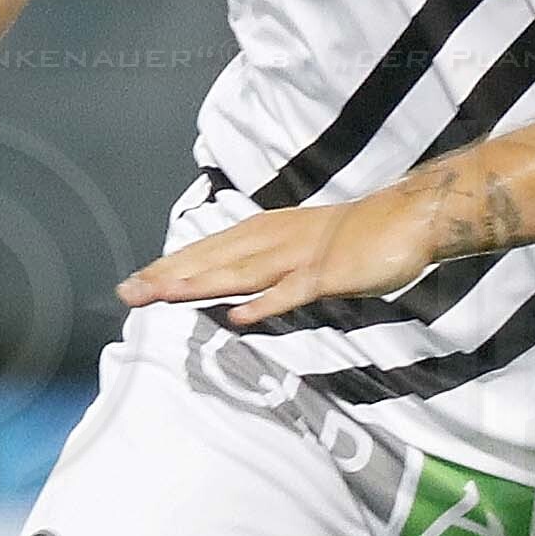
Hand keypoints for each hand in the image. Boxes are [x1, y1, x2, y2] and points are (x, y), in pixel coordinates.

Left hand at [116, 185, 452, 328]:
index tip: (133, 283)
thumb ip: (267, 268)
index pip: (207, 251)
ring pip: (241, 273)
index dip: (169, 266)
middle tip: (128, 292)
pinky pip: (292, 291)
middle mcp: (274, 240)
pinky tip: (237, 317)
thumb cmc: (354, 236)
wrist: (407, 217)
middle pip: (213, 259)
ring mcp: (300, 256)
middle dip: (168, 275)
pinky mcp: (328, 273)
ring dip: (200, 284)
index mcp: (264, 233)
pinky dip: (265, 304)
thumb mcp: (300, 248)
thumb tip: (234, 294)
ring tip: (161, 295)